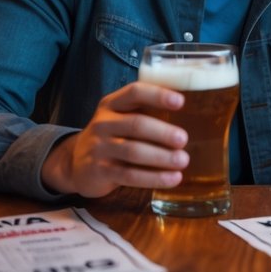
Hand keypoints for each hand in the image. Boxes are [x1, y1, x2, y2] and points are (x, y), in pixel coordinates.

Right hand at [41, 81, 189, 197]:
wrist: (75, 162)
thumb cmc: (112, 135)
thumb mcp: (121, 117)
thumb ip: (146, 112)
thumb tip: (195, 110)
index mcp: (112, 104)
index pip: (134, 92)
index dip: (158, 95)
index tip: (181, 102)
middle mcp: (103, 123)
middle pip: (136, 124)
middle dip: (162, 132)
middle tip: (184, 139)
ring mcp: (99, 148)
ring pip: (133, 151)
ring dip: (161, 157)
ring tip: (183, 161)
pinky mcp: (100, 171)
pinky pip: (129, 175)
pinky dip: (154, 178)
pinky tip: (173, 179)